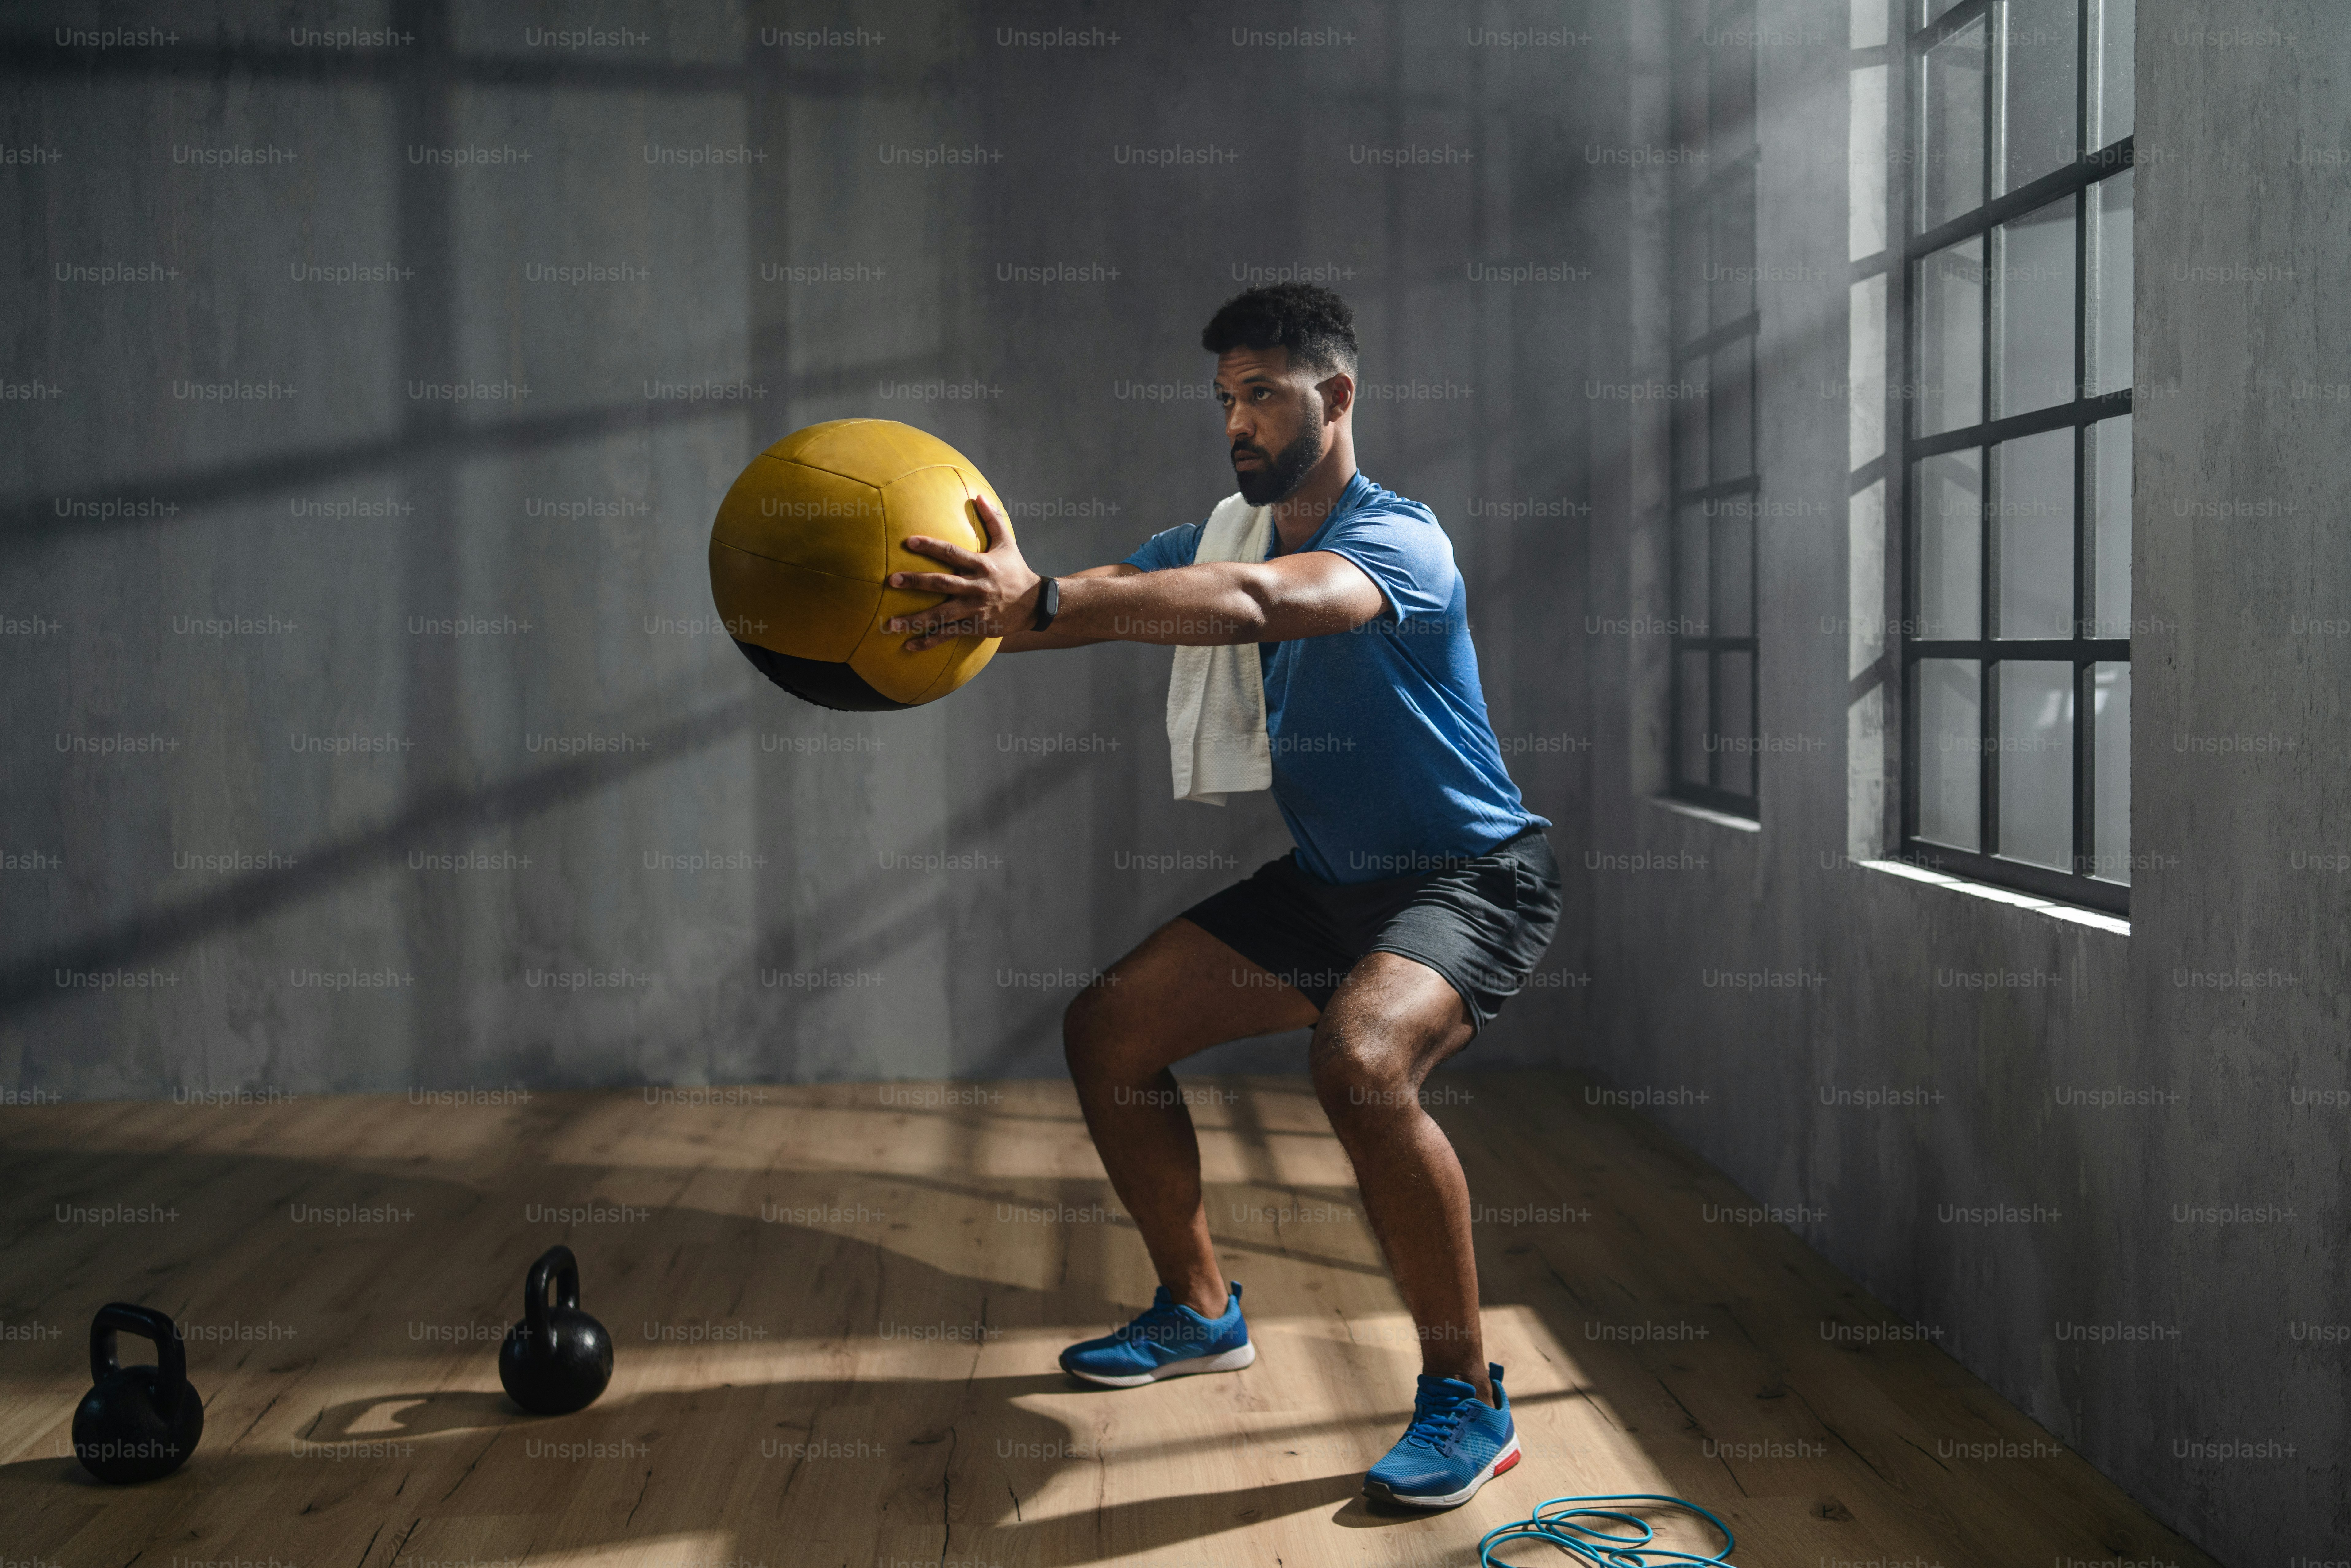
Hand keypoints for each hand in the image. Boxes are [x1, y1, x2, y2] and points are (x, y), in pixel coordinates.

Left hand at [884, 494, 1041, 651]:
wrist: (1035, 604)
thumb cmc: (1016, 570)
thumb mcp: (1007, 543)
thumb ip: (992, 519)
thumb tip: (979, 495)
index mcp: (981, 564)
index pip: (952, 553)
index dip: (931, 546)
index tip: (909, 542)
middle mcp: (976, 587)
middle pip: (942, 584)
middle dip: (916, 582)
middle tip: (891, 580)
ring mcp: (975, 609)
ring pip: (942, 615)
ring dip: (916, 620)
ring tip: (891, 623)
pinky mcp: (976, 626)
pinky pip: (949, 634)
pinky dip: (929, 641)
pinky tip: (909, 645)